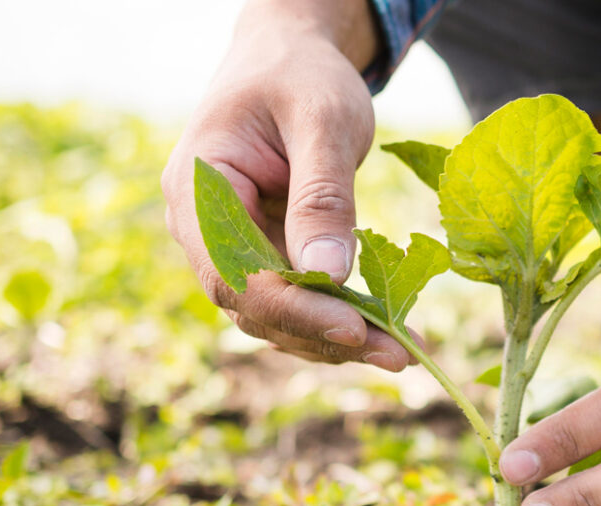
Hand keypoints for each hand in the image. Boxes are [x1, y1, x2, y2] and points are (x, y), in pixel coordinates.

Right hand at [161, 0, 410, 368]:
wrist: (290, 56)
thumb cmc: (302, 75)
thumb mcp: (322, 122)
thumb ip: (322, 197)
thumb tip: (329, 276)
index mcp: (198, 190)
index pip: (235, 275)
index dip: (293, 310)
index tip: (356, 329)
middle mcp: (203, 228)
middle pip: (256, 305)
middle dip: (325, 336)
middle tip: (399, 355)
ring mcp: (231, 244)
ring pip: (276, 312)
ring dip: (336, 338)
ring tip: (401, 351)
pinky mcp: (263, 251)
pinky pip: (296, 296)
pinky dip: (339, 317)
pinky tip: (388, 330)